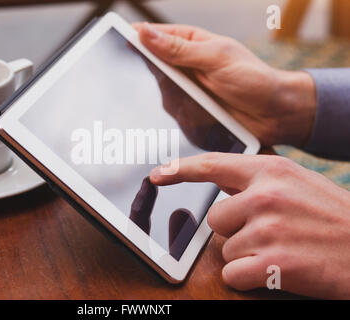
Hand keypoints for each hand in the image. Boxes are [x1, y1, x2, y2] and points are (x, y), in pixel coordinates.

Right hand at [133, 22, 316, 146]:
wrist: (276, 115)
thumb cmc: (254, 79)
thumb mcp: (216, 59)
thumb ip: (180, 49)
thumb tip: (145, 32)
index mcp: (192, 43)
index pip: (155, 35)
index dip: (136, 37)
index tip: (117, 39)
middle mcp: (186, 65)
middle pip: (153, 67)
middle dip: (157, 77)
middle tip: (176, 84)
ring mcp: (188, 89)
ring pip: (161, 93)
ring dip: (173, 99)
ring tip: (199, 101)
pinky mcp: (192, 110)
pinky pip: (172, 112)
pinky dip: (180, 114)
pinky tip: (197, 115)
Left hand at [150, 153, 349, 298]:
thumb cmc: (332, 215)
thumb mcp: (296, 182)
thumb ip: (257, 181)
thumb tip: (220, 183)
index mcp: (269, 171)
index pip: (212, 165)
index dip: (180, 170)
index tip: (156, 175)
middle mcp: (265, 196)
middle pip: (215, 219)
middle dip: (236, 230)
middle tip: (271, 233)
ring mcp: (268, 229)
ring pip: (226, 249)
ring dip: (248, 255)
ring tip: (283, 249)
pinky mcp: (272, 264)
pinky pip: (234, 274)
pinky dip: (250, 277)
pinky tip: (278, 269)